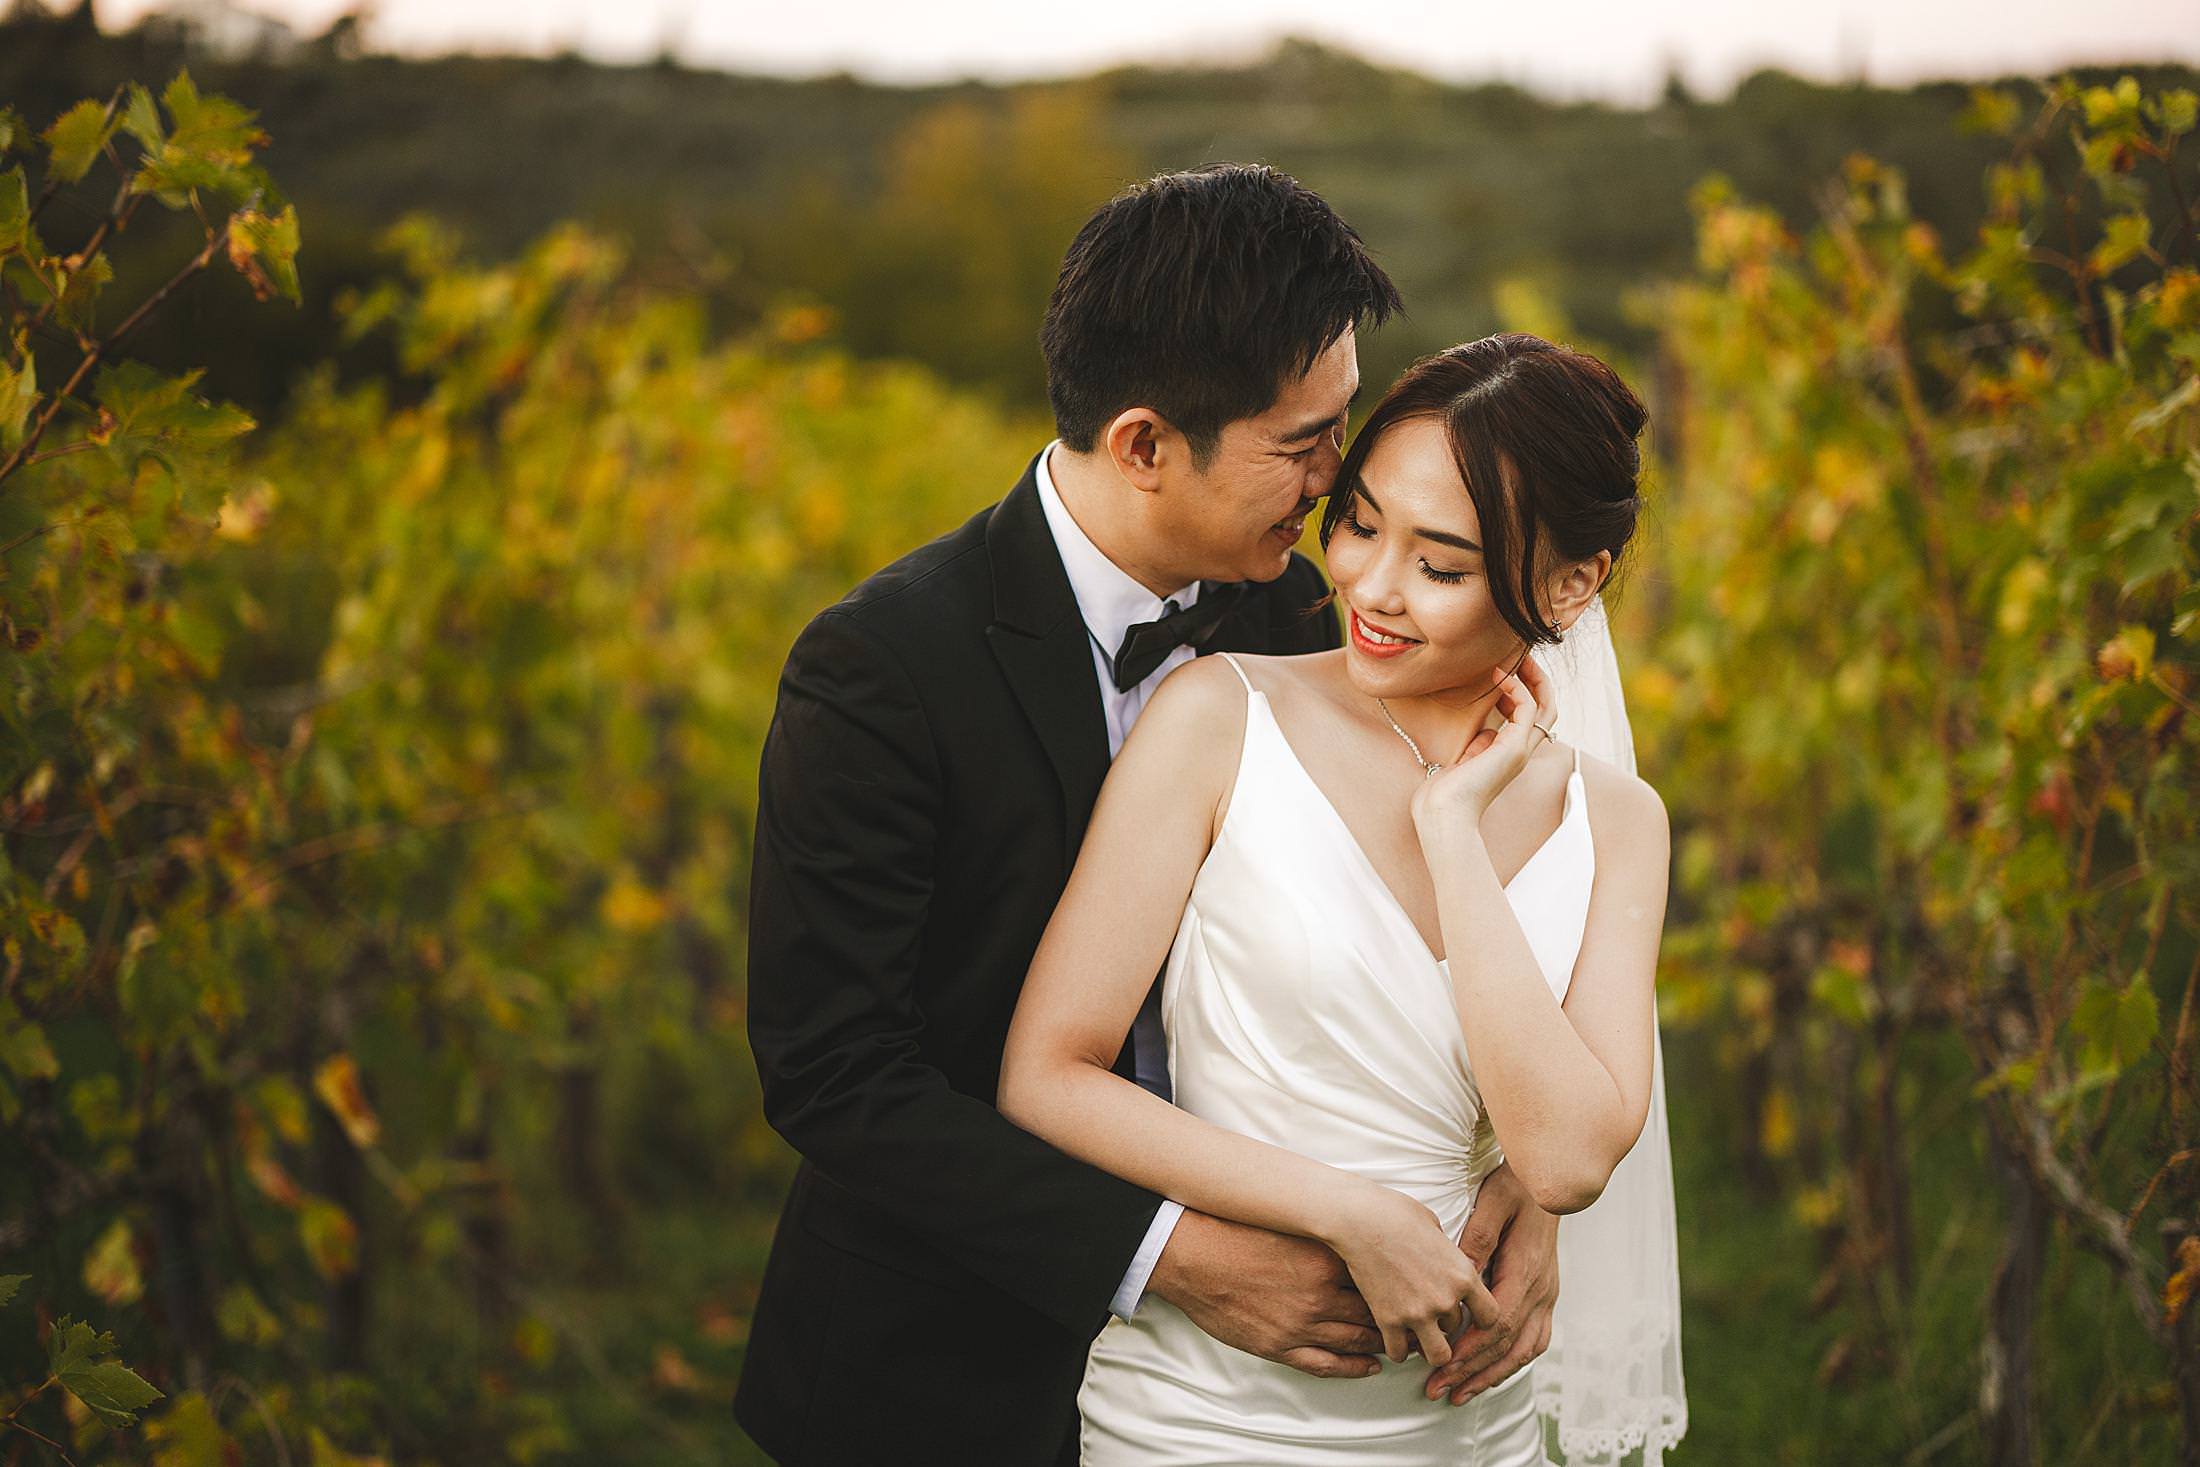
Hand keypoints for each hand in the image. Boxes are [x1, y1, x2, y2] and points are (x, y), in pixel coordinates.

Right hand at [1147, 1210, 1387, 1378]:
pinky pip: (1327, 1364)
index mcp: (1324, 1260)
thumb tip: (1359, 1239)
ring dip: (1381, 1345)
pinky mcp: (1280, 1346)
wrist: (1194, 1256)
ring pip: (1356, 1341)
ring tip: (1399, 1345)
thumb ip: (1325, 1238)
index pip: (1379, 1280)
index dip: (1399, 1287)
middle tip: (1416, 1322)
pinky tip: (1370, 1366)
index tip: (1411, 1288)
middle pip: (1374, 1313)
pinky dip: (1353, 1368)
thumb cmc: (1238, 1235)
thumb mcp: (1291, 1227)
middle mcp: (1319, 1295)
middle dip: (1399, 1320)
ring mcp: (1300, 1325)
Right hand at [1327, 1184, 1500, 1366]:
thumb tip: (1446, 1257)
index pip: (1491, 1316)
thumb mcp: (1434, 1226)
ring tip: (1418, 1335)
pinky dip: (1397, 1348)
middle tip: (1431, 1316)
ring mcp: (1417, 1313)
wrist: (1360, 1219)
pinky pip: (1399, 1353)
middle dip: (1445, 1324)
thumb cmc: (1396, 1213)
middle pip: (1457, 1331)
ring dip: (1429, 1346)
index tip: (1470, 1314)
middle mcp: (1445, 1299)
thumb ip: (1446, 1252)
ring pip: (1438, 1355)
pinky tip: (1393, 1336)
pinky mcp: (1388, 1320)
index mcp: (1462, 1275)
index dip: (1481, 1318)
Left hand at [1409, 655, 1555, 836]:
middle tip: (1521, 657)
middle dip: (1537, 680)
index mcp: (1509, 754)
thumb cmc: (1443, 793)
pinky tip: (1500, 677)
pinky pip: (1528, 708)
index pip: (1530, 717)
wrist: (1442, 814)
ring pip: (1546, 706)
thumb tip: (1485, 727)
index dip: (1522, 691)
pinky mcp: (1513, 747)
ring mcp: (1520, 750)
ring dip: (1533, 678)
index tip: (1503, 671)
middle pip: (1547, 709)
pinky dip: (1518, 688)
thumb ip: (1478, 743)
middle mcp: (1520, 751)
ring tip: (1516, 658)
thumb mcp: (1464, 759)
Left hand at [1422, 1162, 1559, 1406]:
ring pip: (1526, 1349)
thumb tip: (1460, 1276)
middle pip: (1510, 1346)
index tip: (1442, 1367)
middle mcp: (1542, 1288)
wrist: (1549, 1177)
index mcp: (1527, 1270)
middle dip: (1473, 1373)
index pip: (1499, 1325)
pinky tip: (1490, 1372)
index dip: (1471, 1351)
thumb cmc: (1515, 1186)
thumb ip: (1478, 1239)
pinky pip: (1535, 1338)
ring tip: (1460, 1393)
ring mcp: (1548, 1293)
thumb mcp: (1493, 1202)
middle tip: (1438, 1391)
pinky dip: (1512, 1361)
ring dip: (1492, 1375)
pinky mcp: (1546, 1293)